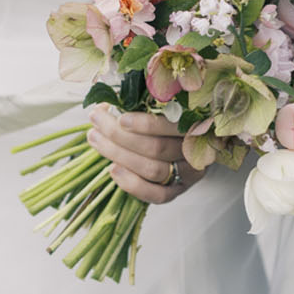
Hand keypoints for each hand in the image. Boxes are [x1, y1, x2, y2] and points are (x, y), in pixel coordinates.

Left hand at [87, 108, 202, 205]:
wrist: (180, 148)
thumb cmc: (165, 118)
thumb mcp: (161, 104)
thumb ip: (144, 100)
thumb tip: (111, 98)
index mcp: (197, 124)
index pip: (173, 126)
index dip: (146, 124)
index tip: (120, 117)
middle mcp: (196, 151)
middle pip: (157, 148)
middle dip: (120, 135)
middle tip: (96, 120)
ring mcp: (187, 174)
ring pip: (153, 169)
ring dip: (119, 154)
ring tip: (95, 138)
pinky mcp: (176, 192)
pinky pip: (156, 195)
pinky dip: (132, 184)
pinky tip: (112, 169)